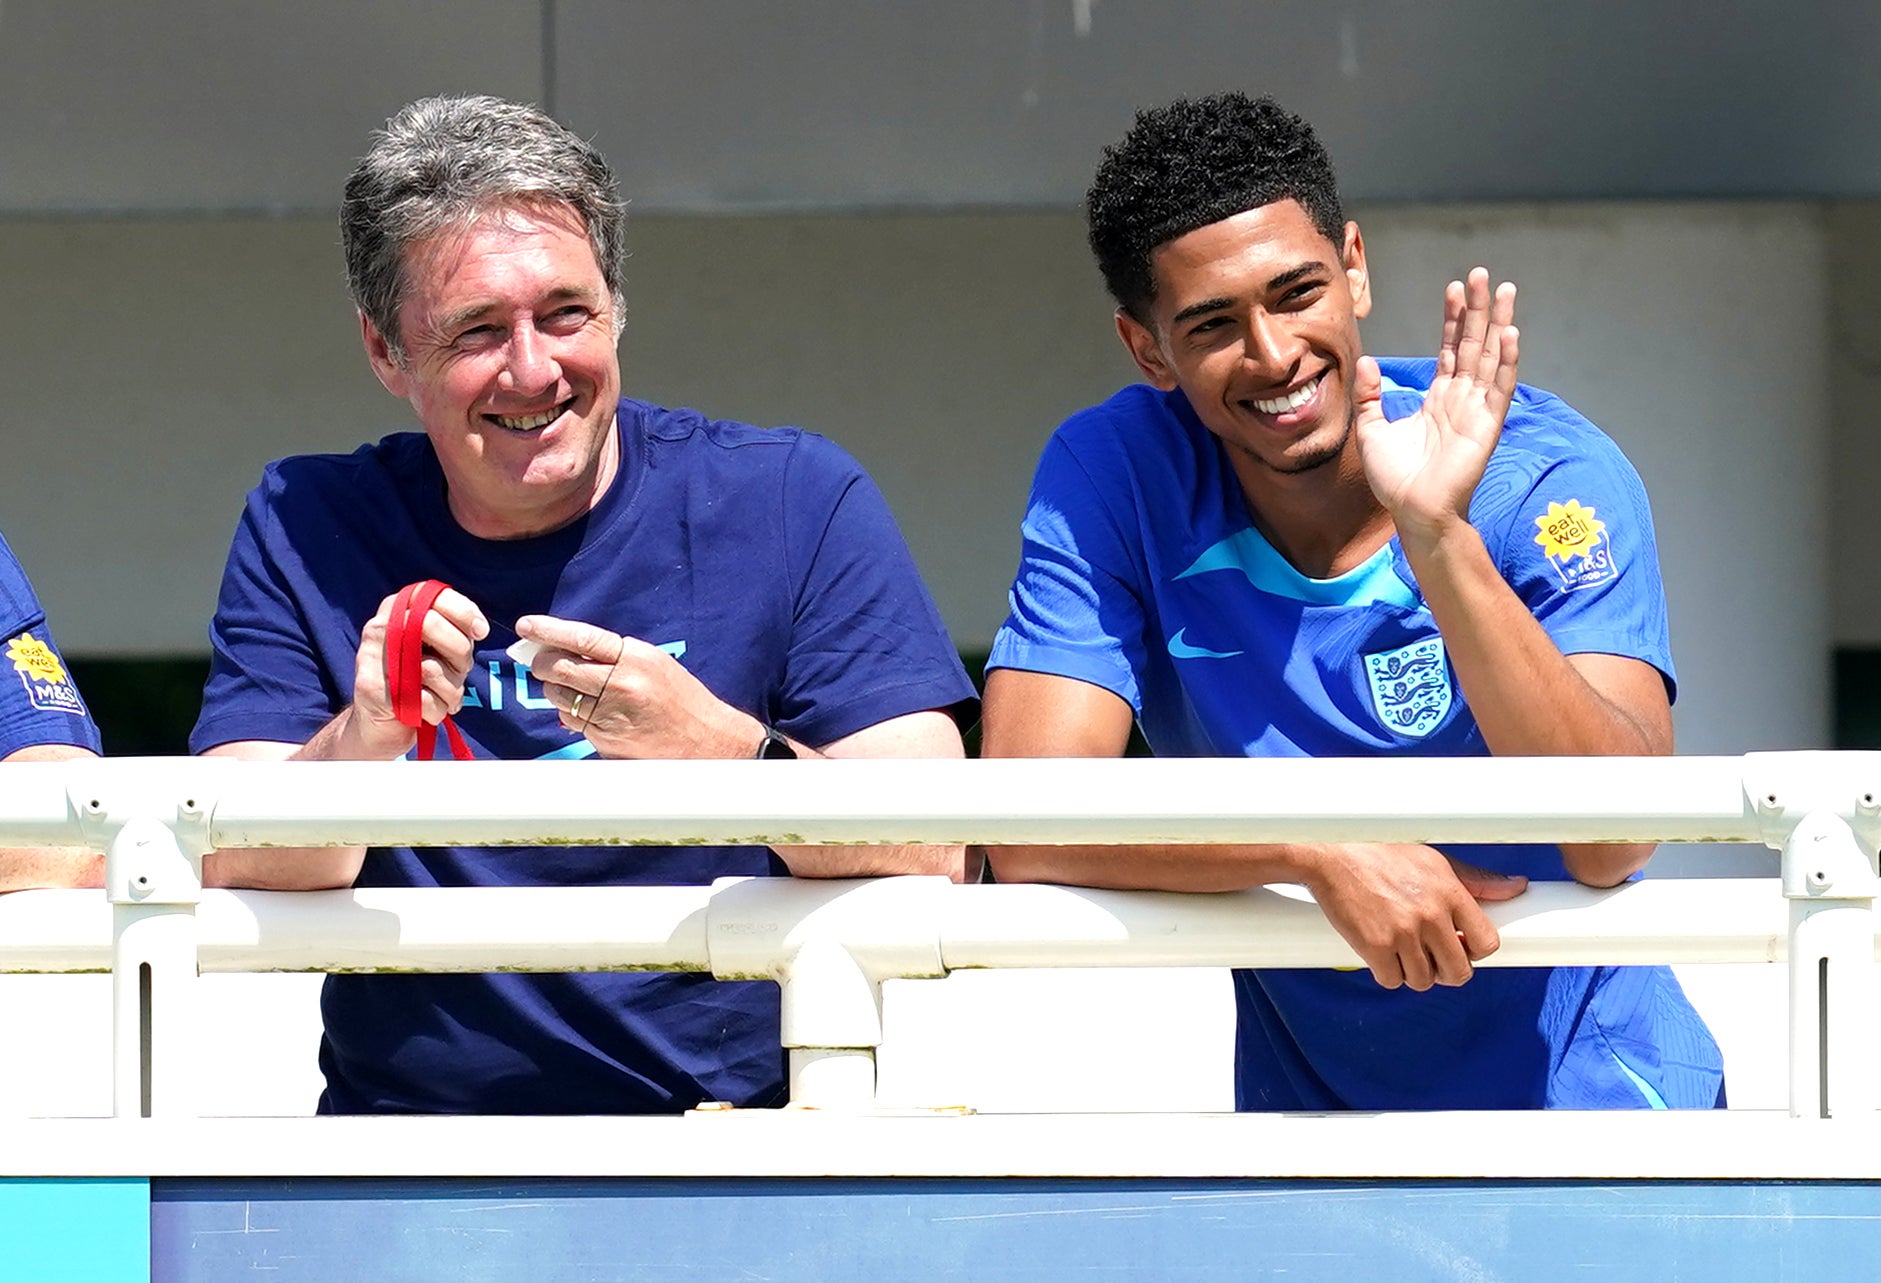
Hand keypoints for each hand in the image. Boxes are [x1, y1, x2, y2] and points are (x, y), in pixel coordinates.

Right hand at [347, 586, 488, 757]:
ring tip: (443, 695)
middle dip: (460, 653)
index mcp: (398, 608)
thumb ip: (456, 630)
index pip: (434, 595)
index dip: (464, 612)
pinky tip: (430, 710)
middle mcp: (380, 626)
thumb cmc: (419, 678)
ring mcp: (371, 657)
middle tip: (461, 670)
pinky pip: (423, 699)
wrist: (381, 721)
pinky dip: (438, 710)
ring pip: (431, 668)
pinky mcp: (371, 689)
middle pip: (431, 625)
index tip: (480, 632)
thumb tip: (479, 627)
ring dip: (452, 689)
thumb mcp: (440, 648)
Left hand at [516, 614, 760, 758]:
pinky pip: (573, 723)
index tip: (526, 625)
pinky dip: (573, 715)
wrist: (708, 741)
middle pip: (559, 668)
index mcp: (635, 658)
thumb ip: (613, 655)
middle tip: (540, 661)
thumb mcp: (653, 663)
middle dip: (542, 663)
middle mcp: (621, 685)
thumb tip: (566, 648)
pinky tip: (593, 714)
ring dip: (557, 691)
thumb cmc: (681, 698)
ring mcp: (612, 716)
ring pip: (559, 698)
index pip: (582, 639)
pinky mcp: (606, 741)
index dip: (549, 630)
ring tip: (576, 690)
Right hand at [1300, 843, 1526, 990]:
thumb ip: (1476, 880)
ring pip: (1424, 980)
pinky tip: (1381, 954)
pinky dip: (1387, 973)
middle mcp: (1429, 914)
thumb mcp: (1433, 859)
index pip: (1487, 942)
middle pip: (1459, 972)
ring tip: (1402, 950)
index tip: (1461, 946)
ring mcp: (1401, 933)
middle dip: (1448, 971)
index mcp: (1449, 891)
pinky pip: (1392, 980)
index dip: (1475, 951)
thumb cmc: (1381, 851)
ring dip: (1414, 972)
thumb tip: (1517, 887)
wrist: (1329, 852)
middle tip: (1433, 958)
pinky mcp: (1373, 946)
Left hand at [1355, 268, 1518, 544]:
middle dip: (1478, 309)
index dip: (1453, 319)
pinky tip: (1510, 335)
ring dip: (1498, 324)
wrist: (1411, 512)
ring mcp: (1477, 410)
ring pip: (1491, 357)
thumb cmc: (1395, 479)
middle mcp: (1462, 399)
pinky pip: (1499, 389)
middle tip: (1480, 274)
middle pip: (1474, 344)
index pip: (1450, 349)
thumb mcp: (1373, 429)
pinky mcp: (1486, 426)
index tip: (1454, 289)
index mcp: (1439, 398)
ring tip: (1504, 290)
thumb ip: (1370, 396)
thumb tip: (1366, 361)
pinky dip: (1506, 362)